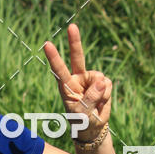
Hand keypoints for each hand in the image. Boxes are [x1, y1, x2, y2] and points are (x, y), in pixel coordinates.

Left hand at [43, 24, 111, 141]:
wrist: (93, 126)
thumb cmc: (82, 121)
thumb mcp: (83, 114)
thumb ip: (90, 98)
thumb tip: (101, 81)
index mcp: (66, 86)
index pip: (59, 70)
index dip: (54, 57)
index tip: (47, 45)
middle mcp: (77, 78)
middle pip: (77, 57)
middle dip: (75, 42)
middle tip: (72, 26)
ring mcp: (90, 79)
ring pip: (99, 78)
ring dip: (100, 94)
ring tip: (95, 104)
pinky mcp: (102, 82)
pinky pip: (107, 84)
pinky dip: (106, 95)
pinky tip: (101, 102)